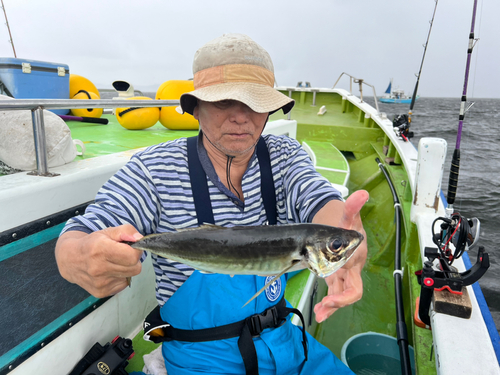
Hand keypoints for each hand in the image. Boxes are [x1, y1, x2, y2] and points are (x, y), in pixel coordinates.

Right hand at [55, 224, 143, 297]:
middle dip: (133, 260)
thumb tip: (139, 238)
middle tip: (124, 255)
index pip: (133, 256)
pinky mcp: (101, 292)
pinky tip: (110, 271)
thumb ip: (126, 231)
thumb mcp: (107, 231)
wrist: (70, 260)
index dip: (136, 250)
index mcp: (101, 250)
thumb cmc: (92, 244)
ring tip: (115, 262)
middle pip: (135, 269)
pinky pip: (122, 284)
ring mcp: (100, 283)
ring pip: (130, 276)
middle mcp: (99, 268)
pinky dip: (120, 277)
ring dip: (126, 269)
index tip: (131, 247)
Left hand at [313, 190, 368, 322]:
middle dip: (339, 302)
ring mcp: (344, 271)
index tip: (329, 299)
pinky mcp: (335, 272)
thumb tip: (362, 194)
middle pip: (352, 291)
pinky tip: (319, 309)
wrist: (337, 218)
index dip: (343, 294)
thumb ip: (352, 207)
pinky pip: (334, 290)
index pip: (354, 282)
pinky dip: (328, 301)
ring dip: (331, 305)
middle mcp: (352, 267)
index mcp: (356, 257)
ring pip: (342, 293)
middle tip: (324, 307)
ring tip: (319, 313)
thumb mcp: (346, 214)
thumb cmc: (342, 219)